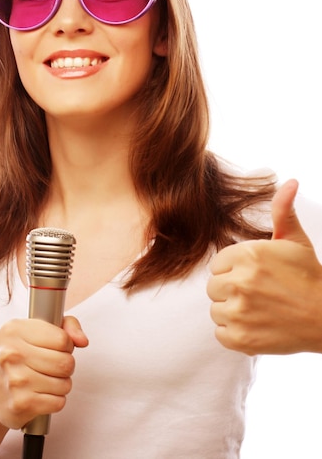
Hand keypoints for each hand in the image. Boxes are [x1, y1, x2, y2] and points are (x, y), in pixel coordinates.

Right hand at [0, 315, 88, 429]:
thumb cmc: (19, 358)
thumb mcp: (37, 331)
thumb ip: (67, 325)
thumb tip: (82, 340)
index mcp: (14, 330)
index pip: (62, 339)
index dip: (65, 345)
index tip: (54, 349)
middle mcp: (11, 354)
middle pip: (65, 362)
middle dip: (65, 366)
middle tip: (51, 367)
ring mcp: (15, 380)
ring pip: (65, 384)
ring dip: (61, 385)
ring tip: (44, 381)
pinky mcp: (20, 404)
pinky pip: (58, 402)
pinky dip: (55, 401)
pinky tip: (40, 395)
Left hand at [207, 179, 321, 354]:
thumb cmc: (308, 276)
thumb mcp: (295, 240)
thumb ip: (282, 210)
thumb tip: (289, 182)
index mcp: (248, 255)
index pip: (217, 263)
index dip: (234, 269)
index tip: (254, 275)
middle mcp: (240, 282)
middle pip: (213, 286)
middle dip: (231, 289)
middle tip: (258, 293)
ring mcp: (239, 312)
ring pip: (216, 309)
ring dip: (232, 311)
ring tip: (258, 309)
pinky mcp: (241, 338)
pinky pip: (221, 333)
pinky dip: (235, 333)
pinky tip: (256, 325)